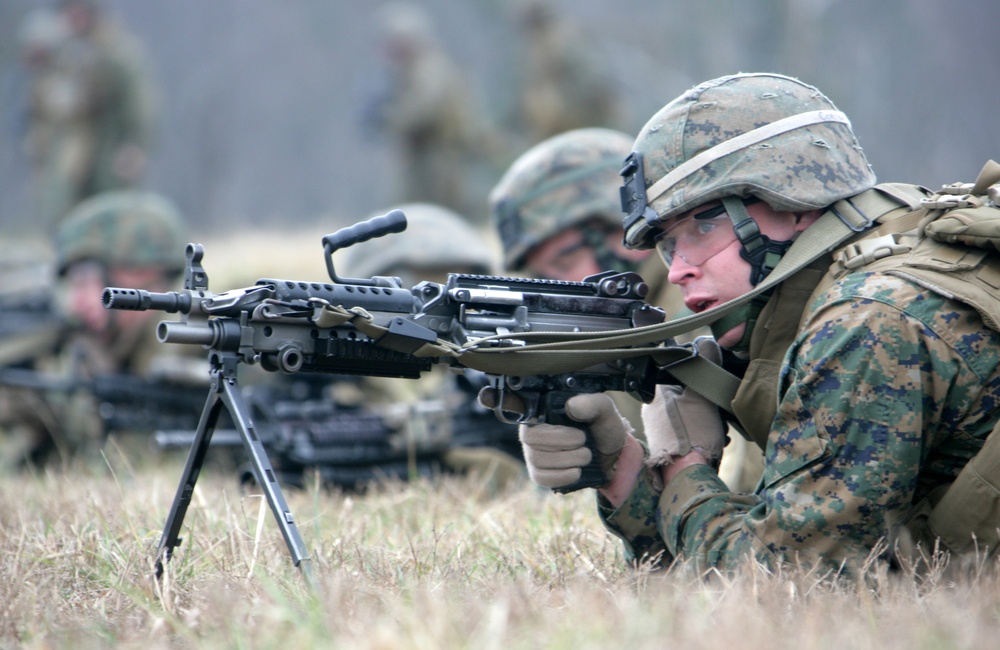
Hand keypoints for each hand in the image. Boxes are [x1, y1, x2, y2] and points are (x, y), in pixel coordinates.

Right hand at [480, 389, 630, 489]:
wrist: (614, 458)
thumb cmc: (604, 429)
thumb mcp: (605, 411)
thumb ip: (593, 403)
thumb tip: (572, 406)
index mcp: (544, 409)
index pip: (511, 402)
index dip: (494, 399)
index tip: (486, 397)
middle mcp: (532, 429)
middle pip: (530, 437)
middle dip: (560, 441)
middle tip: (583, 440)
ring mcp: (534, 452)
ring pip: (537, 458)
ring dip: (567, 459)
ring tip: (586, 455)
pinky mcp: (540, 472)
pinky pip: (540, 477)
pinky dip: (562, 476)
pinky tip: (576, 471)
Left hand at [642, 337, 726, 468]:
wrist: (687, 475)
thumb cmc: (693, 434)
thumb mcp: (702, 395)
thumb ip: (705, 366)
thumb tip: (707, 340)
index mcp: (657, 392)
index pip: (679, 371)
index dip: (701, 376)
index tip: (713, 384)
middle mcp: (654, 409)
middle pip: (689, 394)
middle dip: (709, 404)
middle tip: (717, 415)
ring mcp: (660, 428)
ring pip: (693, 414)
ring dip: (711, 421)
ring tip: (717, 432)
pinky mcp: (669, 444)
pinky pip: (691, 431)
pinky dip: (705, 434)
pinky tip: (715, 442)